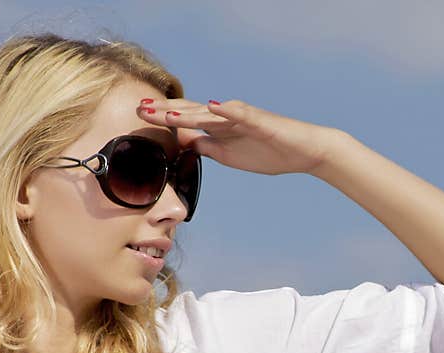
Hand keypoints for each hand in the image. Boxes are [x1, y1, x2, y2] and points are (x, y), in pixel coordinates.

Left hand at [136, 98, 342, 175]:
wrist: (305, 150)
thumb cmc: (270, 152)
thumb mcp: (229, 155)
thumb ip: (207, 148)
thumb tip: (185, 145)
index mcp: (218, 128)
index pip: (184, 121)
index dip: (162, 119)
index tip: (138, 116)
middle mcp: (226, 118)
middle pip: (190, 113)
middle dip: (164, 112)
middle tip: (138, 109)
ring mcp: (242, 118)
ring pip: (210, 113)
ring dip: (186, 113)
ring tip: (163, 113)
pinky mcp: (260, 121)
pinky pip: (241, 114)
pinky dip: (226, 110)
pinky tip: (212, 107)